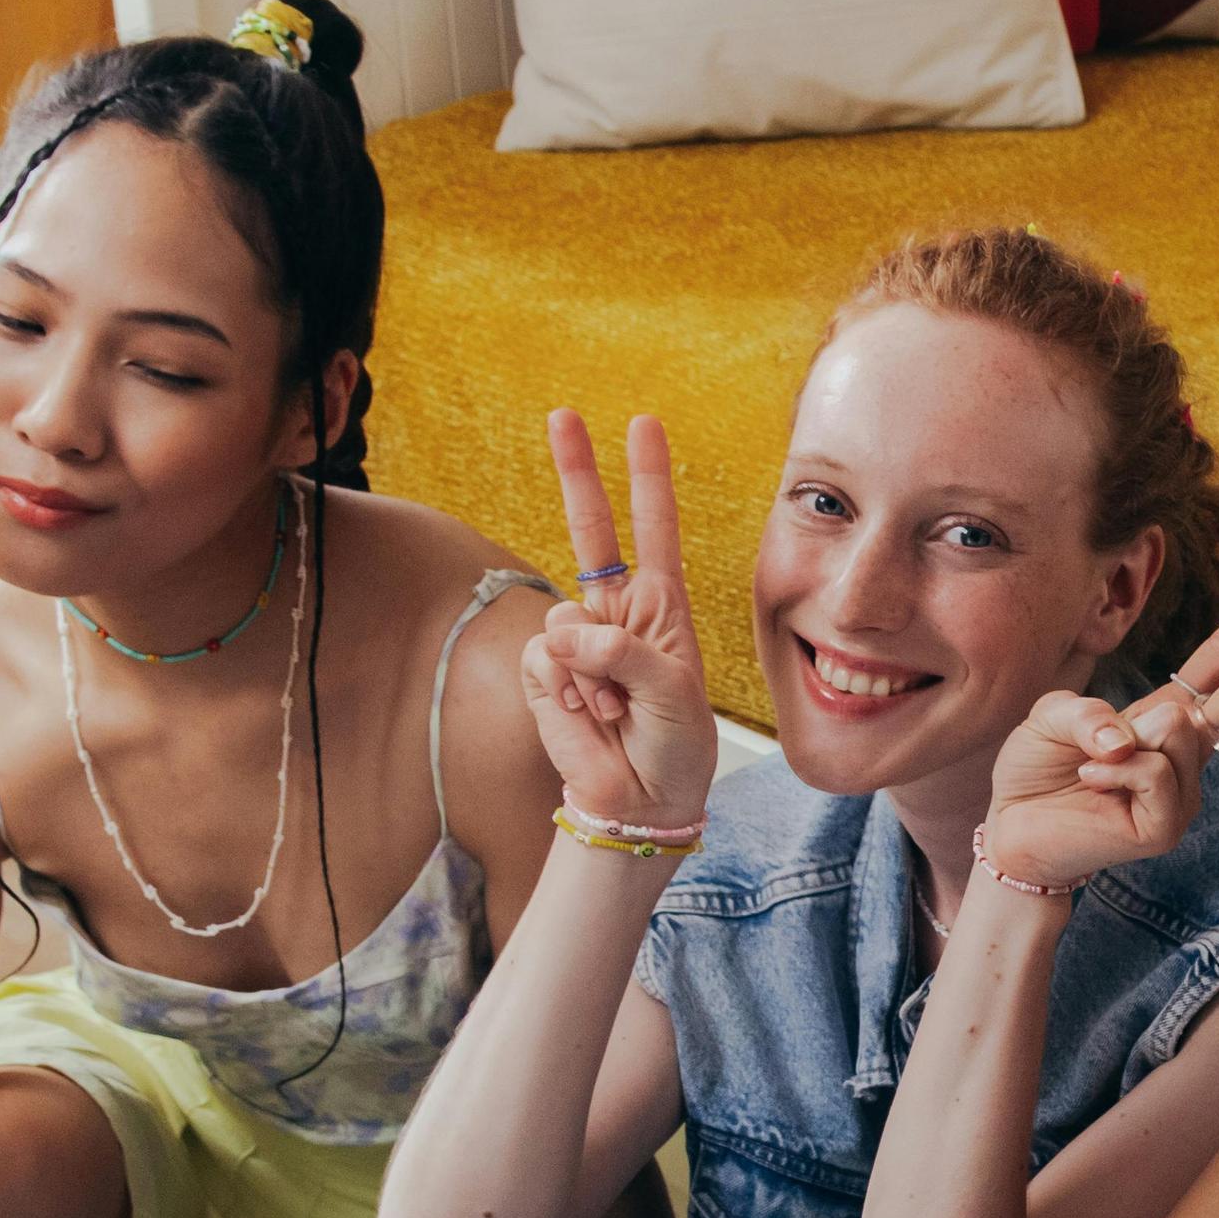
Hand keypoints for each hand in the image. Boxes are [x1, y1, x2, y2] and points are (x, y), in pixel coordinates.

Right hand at [526, 411, 715, 831]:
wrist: (641, 803)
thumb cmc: (675, 746)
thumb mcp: (675, 693)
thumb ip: (626, 653)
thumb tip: (565, 634)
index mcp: (661, 609)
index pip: (654, 529)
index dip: (648, 478)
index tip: (643, 423)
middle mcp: (616, 615)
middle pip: (592, 531)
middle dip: (577, 472)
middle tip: (563, 415)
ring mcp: (577, 643)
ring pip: (566, 616)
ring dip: (593, 668)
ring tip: (616, 707)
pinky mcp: (544, 673)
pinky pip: (543, 657)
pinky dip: (566, 687)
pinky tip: (588, 711)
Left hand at [976, 582, 1218, 894]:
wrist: (1013, 833)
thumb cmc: (1035, 771)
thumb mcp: (1053, 715)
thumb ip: (1092, 710)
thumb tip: (1145, 736)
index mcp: (1165, 716)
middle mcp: (1184, 752)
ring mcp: (1182, 792)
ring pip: (1180, 732)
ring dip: (1128, 737)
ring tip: (1092, 764)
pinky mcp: (1166, 826)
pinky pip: (1152, 772)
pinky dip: (1113, 769)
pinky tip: (1092, 784)